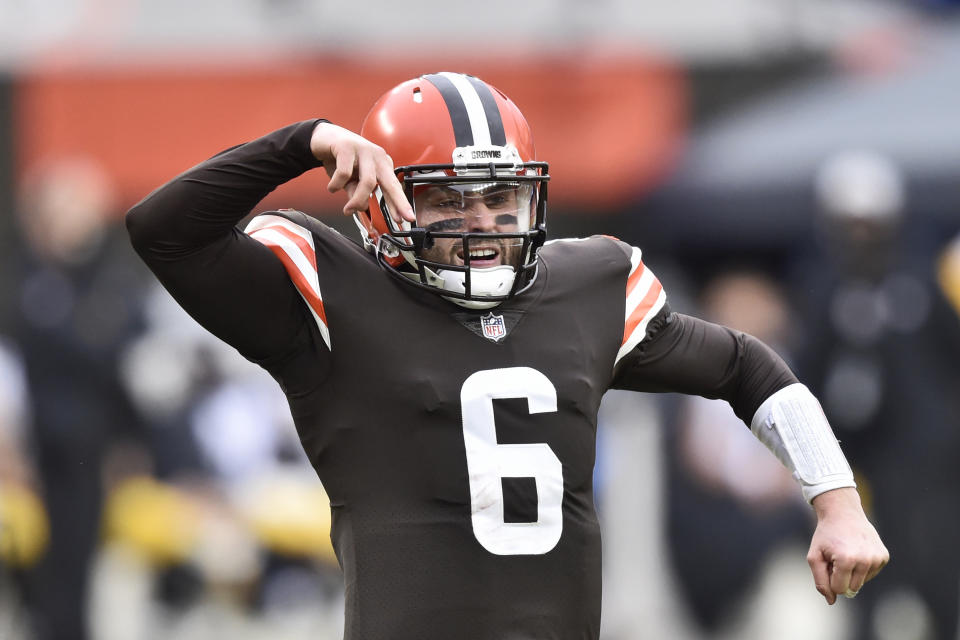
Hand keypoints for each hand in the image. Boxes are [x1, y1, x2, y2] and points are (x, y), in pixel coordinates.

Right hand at [309, 121, 413, 223]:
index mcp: (381, 164)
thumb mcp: (351, 180)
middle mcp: (376, 156)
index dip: (399, 204)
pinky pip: (344, 173)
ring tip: (348, 209)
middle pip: (390, 182)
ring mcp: (364, 150)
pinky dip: (336, 185)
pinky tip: (332, 187)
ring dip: (357, 200)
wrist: (322, 137)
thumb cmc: (340, 159)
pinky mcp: (347, 147)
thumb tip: (361, 207)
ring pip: (368, 182)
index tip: (405, 219)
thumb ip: (357, 192)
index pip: (393, 187)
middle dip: (397, 202)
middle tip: (400, 219)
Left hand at [808, 487, 888, 603]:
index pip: (839, 589)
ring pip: (862, 582)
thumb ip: (820, 581)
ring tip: (846, 553)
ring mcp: (877, 558)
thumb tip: (831, 601)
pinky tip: (857, 551)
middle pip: (852, 588)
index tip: (828, 564)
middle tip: (836, 557)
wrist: (843, 513)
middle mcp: (865, 560)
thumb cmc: (826, 535)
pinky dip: (862, 567)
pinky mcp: (884, 556)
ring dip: (852, 573)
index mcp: (846, 560)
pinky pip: (870, 574)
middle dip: (841, 577)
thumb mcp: (814, 556)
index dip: (830, 579)